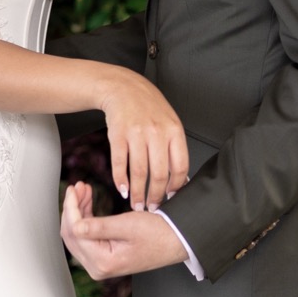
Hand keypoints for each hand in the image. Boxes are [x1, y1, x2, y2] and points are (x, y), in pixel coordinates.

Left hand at [62, 183, 189, 280]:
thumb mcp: (127, 225)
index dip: (71, 207)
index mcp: (103, 262)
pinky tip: (89, 202)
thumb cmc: (158, 234)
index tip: (74, 189)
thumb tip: (74, 225)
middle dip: (72, 209)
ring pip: (78, 235)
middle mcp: (98, 268)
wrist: (177, 241)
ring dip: (78, 211)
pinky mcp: (104, 258)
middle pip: (72, 235)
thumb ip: (98, 227)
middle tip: (78, 187)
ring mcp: (100, 264)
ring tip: (85, 190)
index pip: (75, 232)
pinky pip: (87, 237)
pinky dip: (86, 218)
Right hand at [96, 66, 187, 209]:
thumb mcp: (170, 122)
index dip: (175, 187)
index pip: (180, 167)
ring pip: (138, 173)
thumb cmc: (149, 108)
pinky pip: (120, 164)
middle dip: (155, 196)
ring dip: (137, 194)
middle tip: (152, 208)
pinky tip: (123, 190)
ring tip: (137, 205)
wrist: (124, 88)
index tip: (170, 198)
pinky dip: (120, 181)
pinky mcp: (117, 136)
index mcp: (174, 131)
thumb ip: (175, 149)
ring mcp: (136, 134)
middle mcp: (156, 133)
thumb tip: (180, 180)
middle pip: (158, 174)